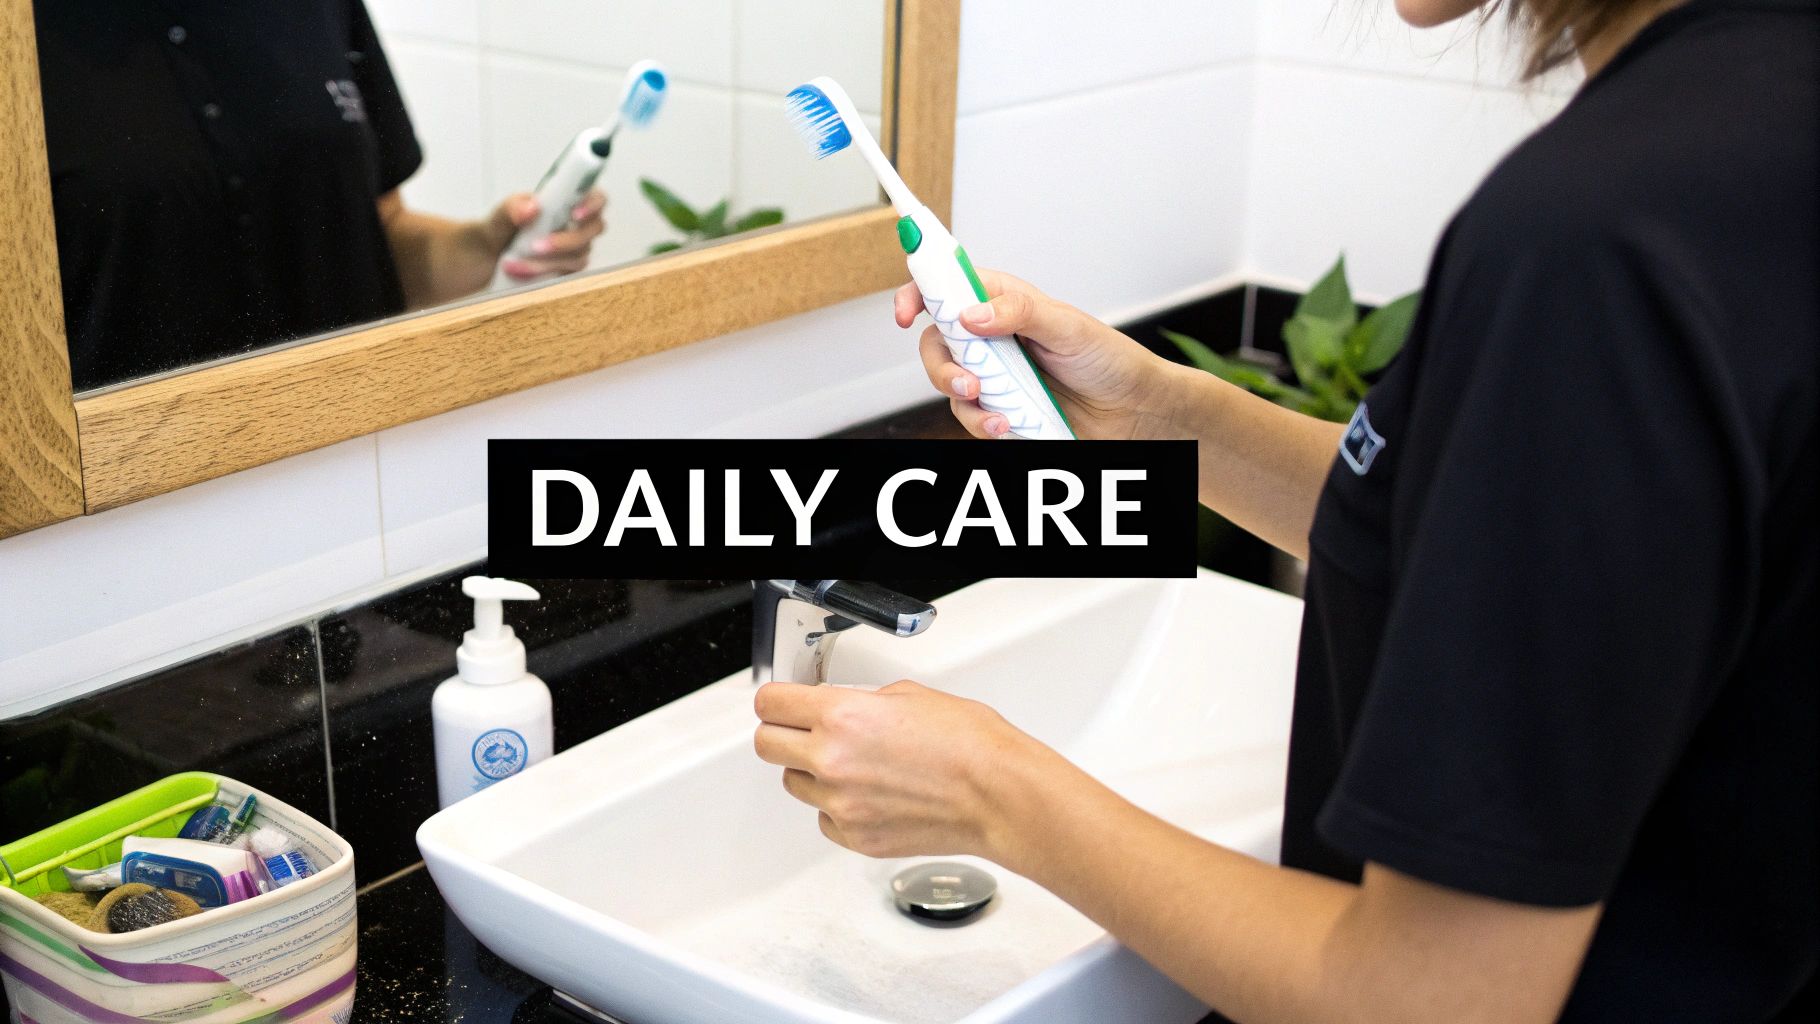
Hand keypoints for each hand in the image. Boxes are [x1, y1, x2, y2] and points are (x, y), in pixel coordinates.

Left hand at [487, 188, 607, 282]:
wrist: (490, 258)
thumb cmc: (501, 229)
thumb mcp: (501, 214)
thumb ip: (513, 208)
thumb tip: (533, 208)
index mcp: (566, 202)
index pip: (597, 198)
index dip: (593, 204)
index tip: (575, 214)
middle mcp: (577, 225)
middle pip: (594, 230)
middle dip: (568, 240)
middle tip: (536, 246)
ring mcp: (576, 250)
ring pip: (579, 257)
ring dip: (548, 261)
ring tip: (515, 262)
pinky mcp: (569, 270)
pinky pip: (567, 274)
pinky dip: (542, 273)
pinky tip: (519, 270)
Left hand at [753, 679, 1062, 862]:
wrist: (999, 796)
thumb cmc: (970, 744)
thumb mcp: (909, 695)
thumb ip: (860, 701)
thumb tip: (837, 707)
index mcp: (842, 716)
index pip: (769, 704)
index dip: (775, 700)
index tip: (782, 702)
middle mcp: (832, 761)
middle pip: (767, 745)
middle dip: (783, 733)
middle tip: (805, 729)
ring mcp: (841, 805)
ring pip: (794, 784)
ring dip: (812, 771)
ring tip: (853, 764)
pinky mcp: (856, 838)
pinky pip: (824, 819)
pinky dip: (837, 807)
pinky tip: (869, 793)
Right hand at [895, 270, 1179, 440]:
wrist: (1132, 412)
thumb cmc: (1108, 360)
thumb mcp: (1068, 327)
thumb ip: (1019, 313)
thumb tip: (972, 314)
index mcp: (1004, 303)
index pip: (948, 287)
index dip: (919, 292)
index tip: (905, 312)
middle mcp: (992, 337)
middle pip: (936, 344)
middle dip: (941, 366)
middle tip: (969, 383)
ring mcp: (994, 375)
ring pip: (949, 386)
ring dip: (965, 402)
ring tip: (999, 415)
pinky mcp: (1000, 409)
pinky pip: (972, 418)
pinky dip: (983, 425)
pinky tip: (1009, 427)